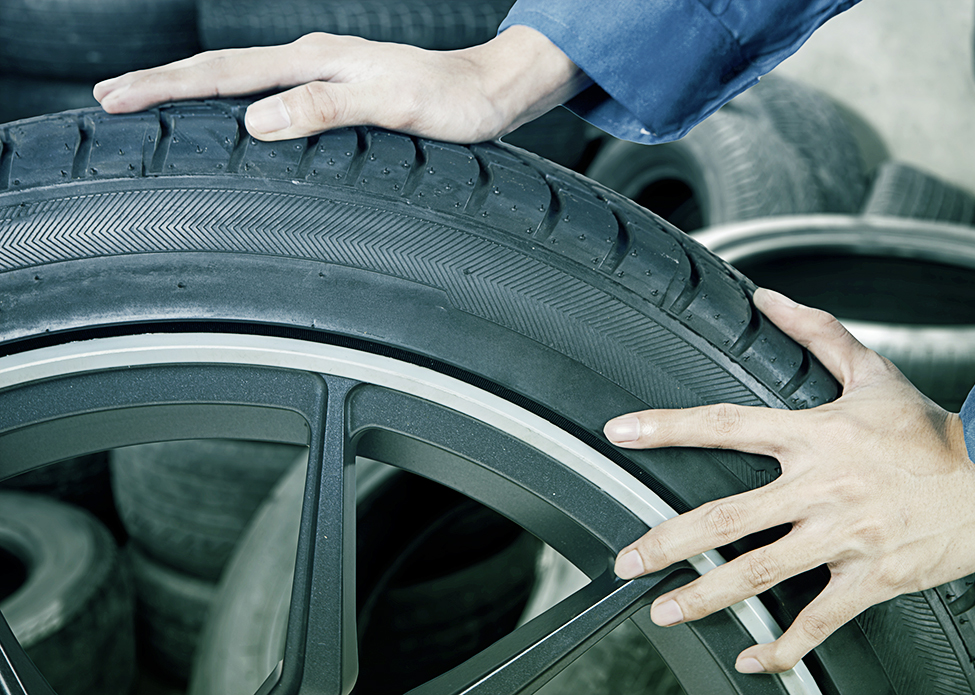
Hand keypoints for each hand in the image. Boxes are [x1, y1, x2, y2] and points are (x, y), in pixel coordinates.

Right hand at [92, 26, 588, 142]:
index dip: (168, 86)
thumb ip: (326, 108)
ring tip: (151, 103)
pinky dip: (234, 103)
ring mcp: (325, 74)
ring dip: (193, 91)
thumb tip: (256, 120)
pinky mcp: (339, 91)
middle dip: (163, 83)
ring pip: (243, 80)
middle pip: (223, 69)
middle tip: (110, 99)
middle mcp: (315, 61)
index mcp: (318, 60)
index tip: (117, 98)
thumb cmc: (453, 102)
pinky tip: (228, 117)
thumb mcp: (393, 106)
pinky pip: (271, 94)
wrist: (492, 93)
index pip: (226, 73)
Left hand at [604, 288, 974, 673]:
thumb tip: (769, 297)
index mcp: (814, 436)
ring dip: (706, 597)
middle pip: (727, 516)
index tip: (620, 433)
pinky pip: (819, 620)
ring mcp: (844, 536)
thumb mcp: (873, 372)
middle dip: (668, 541)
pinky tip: (752, 662)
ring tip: (665, 611)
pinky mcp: (873, 577)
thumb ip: (817, 333)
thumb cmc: (934, 428)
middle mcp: (820, 487)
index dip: (667, 428)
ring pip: (759, 572)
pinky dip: (784, 647)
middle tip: (627, 560)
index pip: (725, 424)